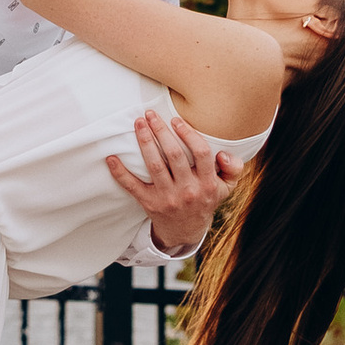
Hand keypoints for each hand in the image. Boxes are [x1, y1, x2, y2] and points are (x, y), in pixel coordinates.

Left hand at [107, 109, 238, 253]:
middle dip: (161, 131)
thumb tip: (223, 153)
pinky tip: (111, 157)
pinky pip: (132, 187)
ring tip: (138, 123)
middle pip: (174, 156)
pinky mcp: (150, 204)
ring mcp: (168, 198)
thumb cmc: (206, 200)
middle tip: (150, 114)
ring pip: (154, 166)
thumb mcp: (226, 188)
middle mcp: (188, 191)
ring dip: (145, 142)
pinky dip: (120, 172)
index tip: (176, 120)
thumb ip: (233, 168)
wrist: (186, 231)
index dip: (188, 134)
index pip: (201, 153)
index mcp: (208, 184)